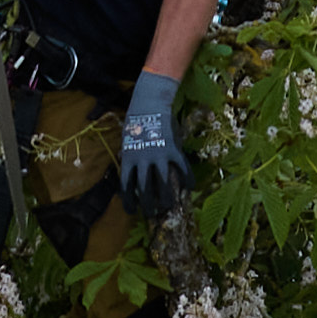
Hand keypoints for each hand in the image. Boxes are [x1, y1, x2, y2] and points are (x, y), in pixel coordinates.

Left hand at [118, 72, 186, 214]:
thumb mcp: (128, 141)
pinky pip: (182, 168)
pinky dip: (187, 179)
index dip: (128, 201)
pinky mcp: (172, 149)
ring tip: (168, 206)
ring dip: (166, 198)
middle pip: (144, 188)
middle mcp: (142, 159)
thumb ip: (130, 157)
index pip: (126, 186)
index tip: (132, 211)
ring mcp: (158, 155)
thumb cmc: (136, 123)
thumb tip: (128, 171)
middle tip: (152, 213)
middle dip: (148, 204)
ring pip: (162, 183)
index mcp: (128, 158)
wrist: (149, 104)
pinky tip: (189, 187)